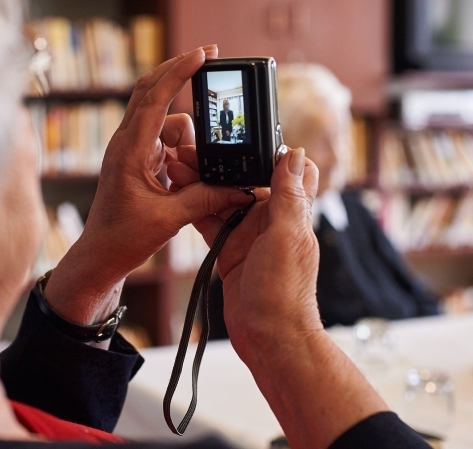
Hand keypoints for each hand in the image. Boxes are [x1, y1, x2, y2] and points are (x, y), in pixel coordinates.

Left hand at [45, 46, 251, 325]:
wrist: (100, 256)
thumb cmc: (123, 238)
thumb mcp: (170, 219)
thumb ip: (207, 198)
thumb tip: (242, 188)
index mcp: (129, 150)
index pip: (154, 97)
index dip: (179, 71)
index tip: (203, 52)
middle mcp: (127, 143)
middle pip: (152, 90)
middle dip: (179, 73)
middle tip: (209, 58)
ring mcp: (132, 150)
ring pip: (167, 122)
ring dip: (188, 138)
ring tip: (189, 176)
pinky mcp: (138, 161)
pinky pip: (166, 141)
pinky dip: (183, 151)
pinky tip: (186, 178)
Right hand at [171, 148, 391, 448]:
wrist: (268, 337)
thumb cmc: (285, 291)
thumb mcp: (289, 237)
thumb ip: (290, 196)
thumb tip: (297, 153)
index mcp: (290, 212)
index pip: (285, 170)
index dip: (267, 150)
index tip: (240, 134)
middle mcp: (270, 220)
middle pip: (244, 180)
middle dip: (220, 163)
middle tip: (191, 149)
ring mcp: (247, 236)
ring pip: (222, 198)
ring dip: (201, 182)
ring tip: (176, 165)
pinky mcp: (228, 251)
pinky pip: (210, 222)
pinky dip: (194, 207)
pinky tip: (175, 193)